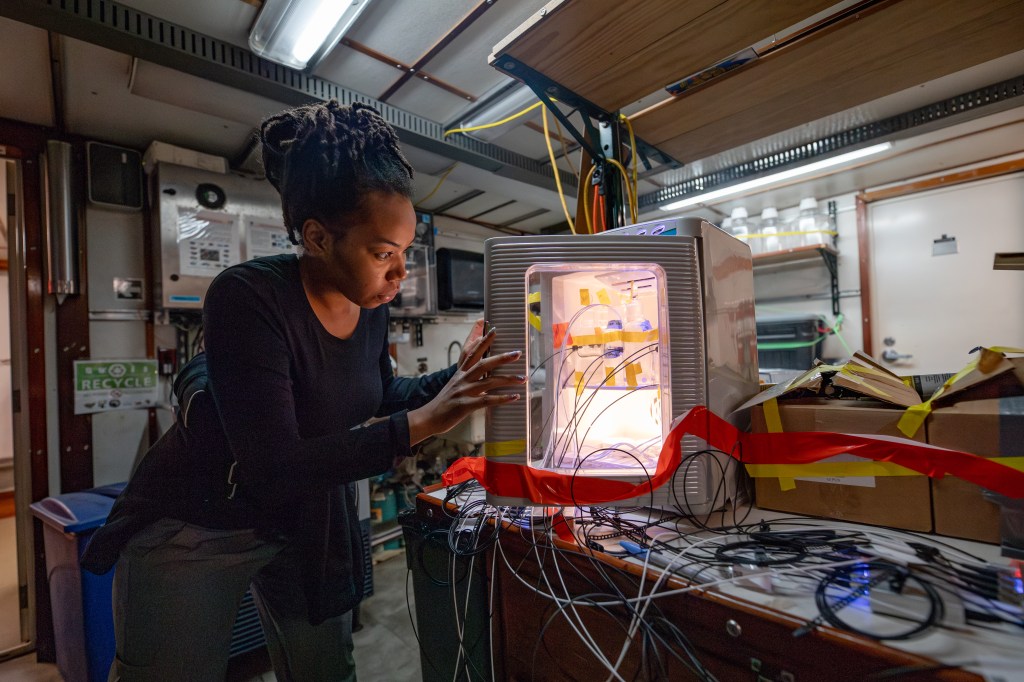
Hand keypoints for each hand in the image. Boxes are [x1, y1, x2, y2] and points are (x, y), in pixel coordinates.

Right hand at [408, 326, 523, 444]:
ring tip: (522, 378)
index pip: (473, 353)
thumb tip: (485, 380)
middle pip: (484, 364)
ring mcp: (463, 392)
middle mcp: (462, 379)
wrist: (428, 418)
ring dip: (507, 379)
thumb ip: (469, 381)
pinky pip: (487, 400)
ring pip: (489, 382)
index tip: (494, 330)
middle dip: (502, 358)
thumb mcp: (455, 387)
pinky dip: (502, 398)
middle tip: (518, 353)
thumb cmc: (444, 404)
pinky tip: (514, 397)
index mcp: (460, 374)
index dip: (484, 341)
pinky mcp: (465, 405)